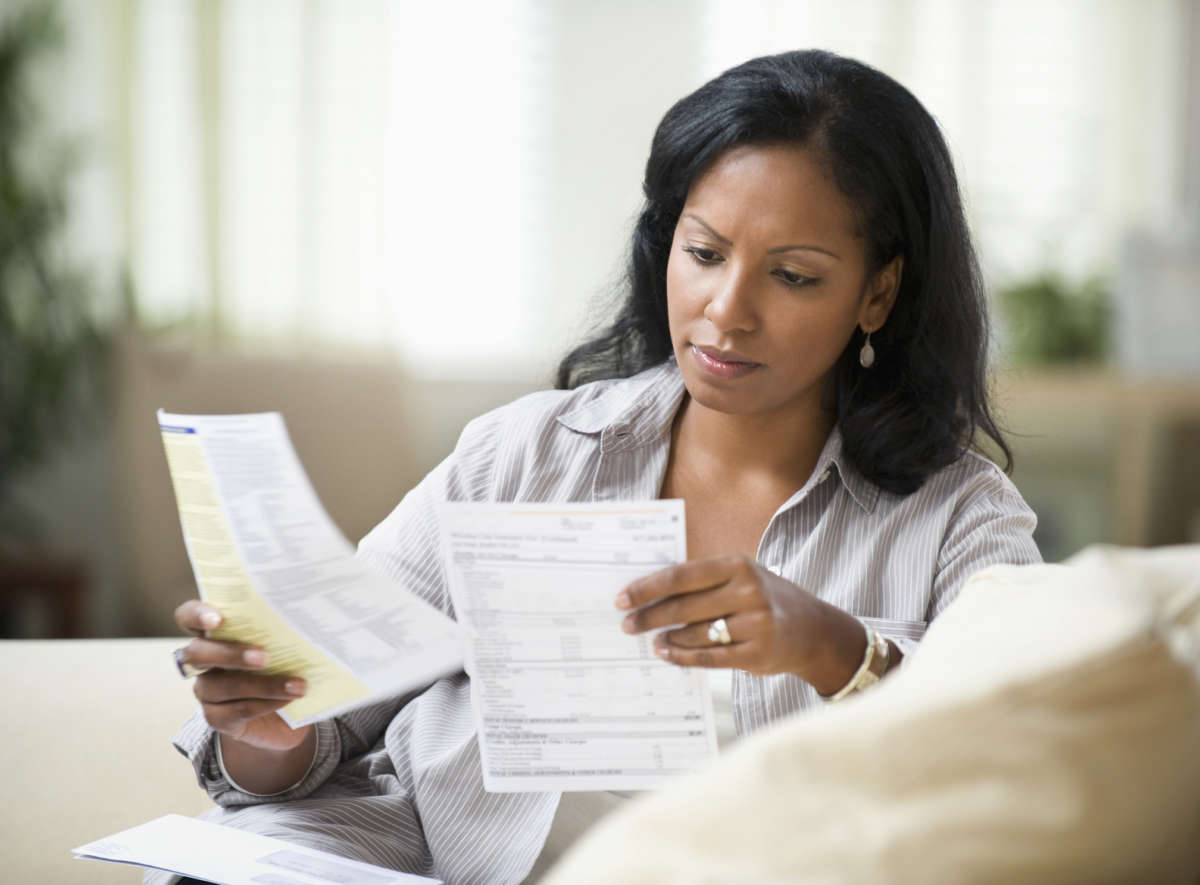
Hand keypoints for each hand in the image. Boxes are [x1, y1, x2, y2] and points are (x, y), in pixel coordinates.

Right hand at [174, 599, 311, 752]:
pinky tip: (287, 700)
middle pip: (197, 652)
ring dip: (262, 685)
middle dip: (229, 654)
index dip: (197, 615)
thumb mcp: (284, 644)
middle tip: (264, 657)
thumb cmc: (284, 665)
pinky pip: (234, 712)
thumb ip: (283, 629)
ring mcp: (207, 691)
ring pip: (220, 686)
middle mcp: (203, 661)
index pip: (189, 616)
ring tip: (296, 685)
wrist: (284, 715)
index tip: (217, 619)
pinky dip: (264, 705)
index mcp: (215, 633)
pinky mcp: (217, 718)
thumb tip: (309, 617)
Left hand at [615, 554, 861, 682]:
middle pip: (683, 605)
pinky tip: (667, 654)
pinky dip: (683, 657)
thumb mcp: (741, 578)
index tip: (622, 598)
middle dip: (649, 616)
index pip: (681, 575)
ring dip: (666, 638)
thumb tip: (649, 594)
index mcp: (737, 565)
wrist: (814, 631)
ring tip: (650, 641)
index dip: (647, 588)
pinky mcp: (757, 653)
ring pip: (694, 633)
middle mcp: (747, 591)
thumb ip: (703, 582)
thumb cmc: (764, 600)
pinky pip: (709, 657)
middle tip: (626, 625)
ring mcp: (755, 623)